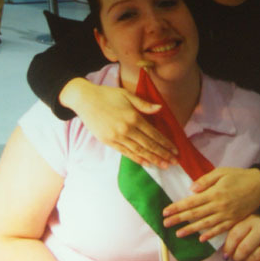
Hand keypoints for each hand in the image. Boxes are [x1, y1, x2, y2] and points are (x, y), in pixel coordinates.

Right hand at [60, 78, 176, 165]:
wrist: (84, 99)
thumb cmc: (107, 95)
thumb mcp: (127, 95)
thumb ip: (144, 104)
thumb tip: (160, 108)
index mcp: (133, 117)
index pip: (154, 134)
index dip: (166, 143)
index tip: (175, 150)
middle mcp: (126, 129)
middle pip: (149, 145)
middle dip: (163, 154)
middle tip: (174, 162)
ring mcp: (117, 137)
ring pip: (139, 151)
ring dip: (153, 159)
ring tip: (164, 165)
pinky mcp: (108, 141)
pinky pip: (126, 153)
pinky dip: (137, 159)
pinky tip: (146, 163)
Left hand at [162, 167, 259, 241]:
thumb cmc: (239, 176)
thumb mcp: (221, 172)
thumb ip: (205, 180)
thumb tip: (191, 190)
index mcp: (214, 193)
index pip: (191, 202)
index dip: (177, 207)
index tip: (165, 212)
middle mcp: (219, 206)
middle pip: (195, 214)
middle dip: (179, 219)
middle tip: (165, 224)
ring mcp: (227, 215)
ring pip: (205, 224)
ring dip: (191, 229)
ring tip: (178, 234)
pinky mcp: (234, 221)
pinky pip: (220, 230)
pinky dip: (210, 234)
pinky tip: (201, 239)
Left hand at [223, 215, 259, 260]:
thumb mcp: (250, 223)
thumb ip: (237, 232)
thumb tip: (224, 251)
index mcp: (253, 220)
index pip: (235, 235)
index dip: (228, 248)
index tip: (225, 255)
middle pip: (243, 248)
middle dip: (236, 257)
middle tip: (234, 260)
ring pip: (253, 258)